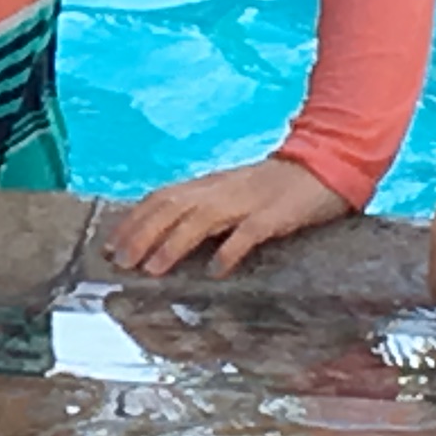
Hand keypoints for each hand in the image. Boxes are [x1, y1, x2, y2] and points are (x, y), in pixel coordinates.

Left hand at [108, 154, 355, 275]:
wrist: (325, 165)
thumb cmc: (276, 186)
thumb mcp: (232, 191)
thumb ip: (203, 207)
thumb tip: (166, 232)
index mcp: (210, 185)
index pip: (161, 198)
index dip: (133, 220)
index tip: (111, 244)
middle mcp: (221, 190)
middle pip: (172, 208)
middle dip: (142, 234)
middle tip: (120, 263)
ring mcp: (248, 202)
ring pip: (201, 220)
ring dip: (173, 244)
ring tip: (152, 270)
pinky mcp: (275, 216)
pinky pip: (248, 233)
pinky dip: (229, 251)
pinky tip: (215, 271)